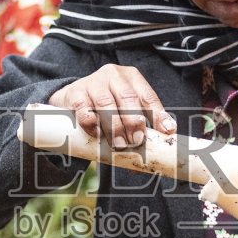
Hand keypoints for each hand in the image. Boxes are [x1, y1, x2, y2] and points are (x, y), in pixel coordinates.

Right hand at [48, 64, 177, 148]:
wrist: (71, 98)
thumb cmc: (105, 107)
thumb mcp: (124, 110)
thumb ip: (138, 128)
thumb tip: (148, 161)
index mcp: (131, 78)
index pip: (148, 96)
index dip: (158, 114)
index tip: (166, 131)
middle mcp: (113, 75)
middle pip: (128, 98)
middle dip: (134, 122)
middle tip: (137, 141)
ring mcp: (93, 82)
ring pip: (106, 104)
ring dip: (114, 128)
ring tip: (119, 145)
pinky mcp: (75, 93)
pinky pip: (85, 110)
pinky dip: (92, 125)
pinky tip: (97, 135)